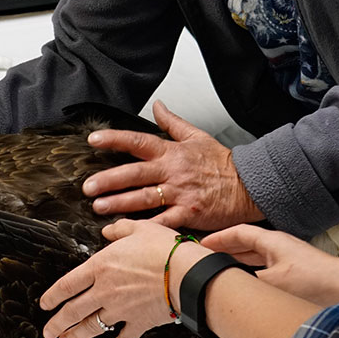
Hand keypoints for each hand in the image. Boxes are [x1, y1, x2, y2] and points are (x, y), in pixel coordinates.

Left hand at [38, 218, 198, 337]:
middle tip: (49, 331)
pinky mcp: (139, 323)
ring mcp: (121, 310)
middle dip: (57, 323)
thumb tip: (108, 230)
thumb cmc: (165, 250)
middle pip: (73, 311)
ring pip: (92, 327)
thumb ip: (119, 229)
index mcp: (100, 267)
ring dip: (76, 336)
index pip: (68, 284)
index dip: (53, 295)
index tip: (45, 304)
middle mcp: (105, 291)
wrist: (187, 275)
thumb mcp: (139, 228)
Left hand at [81, 101, 263, 229]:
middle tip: (88, 187)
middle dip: (109, 180)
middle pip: (135, 174)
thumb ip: (172, 122)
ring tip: (99, 207)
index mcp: (172, 153)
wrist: (250, 185)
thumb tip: (158, 105)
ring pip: (144, 198)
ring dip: (120, 203)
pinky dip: (146, 228)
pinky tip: (128, 232)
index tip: (93, 140)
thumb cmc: (223, 164)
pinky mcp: (188, 214)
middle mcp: (173, 172)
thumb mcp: (198, 136)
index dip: (115, 139)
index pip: (138, 142)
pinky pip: (163, 222)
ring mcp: (180, 194)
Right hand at [202, 224, 338, 306]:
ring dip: (238, 263)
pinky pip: (266, 271)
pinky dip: (252, 275)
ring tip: (221, 270)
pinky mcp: (296, 276)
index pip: (239, 233)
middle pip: (246, 244)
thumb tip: (227, 285)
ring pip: (256, 259)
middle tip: (205, 258)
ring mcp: (288, 261)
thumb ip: (246, 282)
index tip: (201, 244)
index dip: (219, 238)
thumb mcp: (272, 282)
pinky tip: (248, 288)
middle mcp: (280, 248)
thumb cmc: (314, 281)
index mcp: (272, 241)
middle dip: (225, 250)